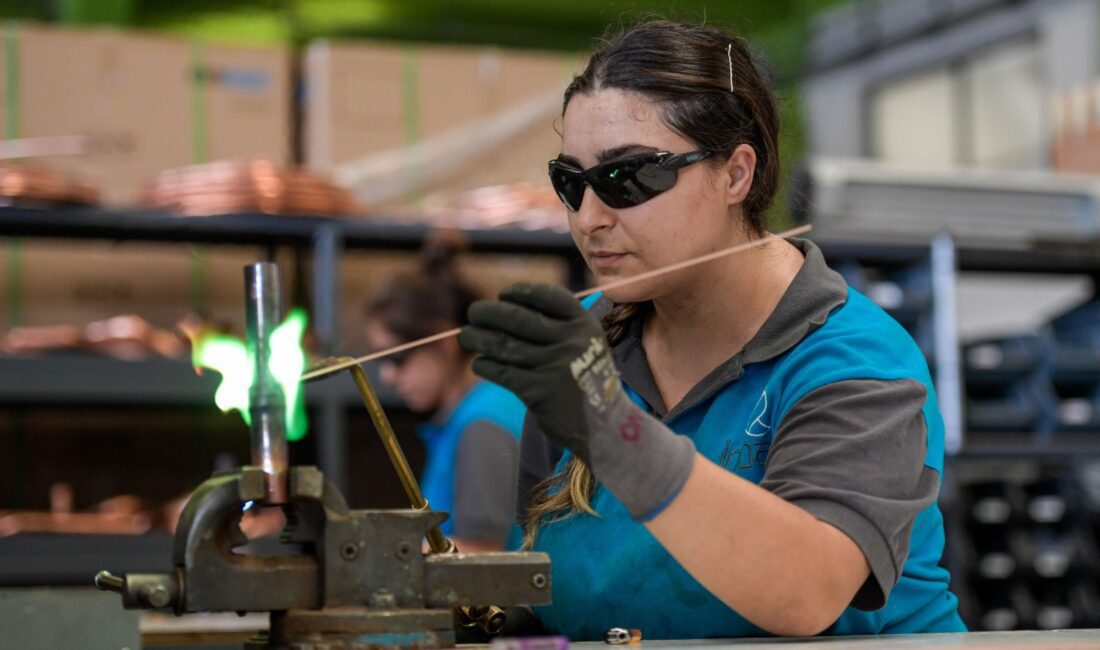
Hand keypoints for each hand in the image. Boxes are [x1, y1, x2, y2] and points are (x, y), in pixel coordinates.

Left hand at [459, 283, 694, 519]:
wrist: (605, 425)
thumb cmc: (586, 379)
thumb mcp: (586, 344)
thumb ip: (558, 325)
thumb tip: (505, 309)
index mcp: (584, 325)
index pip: (547, 296)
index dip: (521, 292)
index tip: (503, 295)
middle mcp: (571, 342)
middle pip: (518, 318)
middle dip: (489, 312)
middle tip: (474, 312)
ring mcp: (555, 366)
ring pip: (505, 345)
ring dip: (479, 338)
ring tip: (466, 336)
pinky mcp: (540, 391)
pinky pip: (503, 372)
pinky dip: (486, 365)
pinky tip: (479, 364)